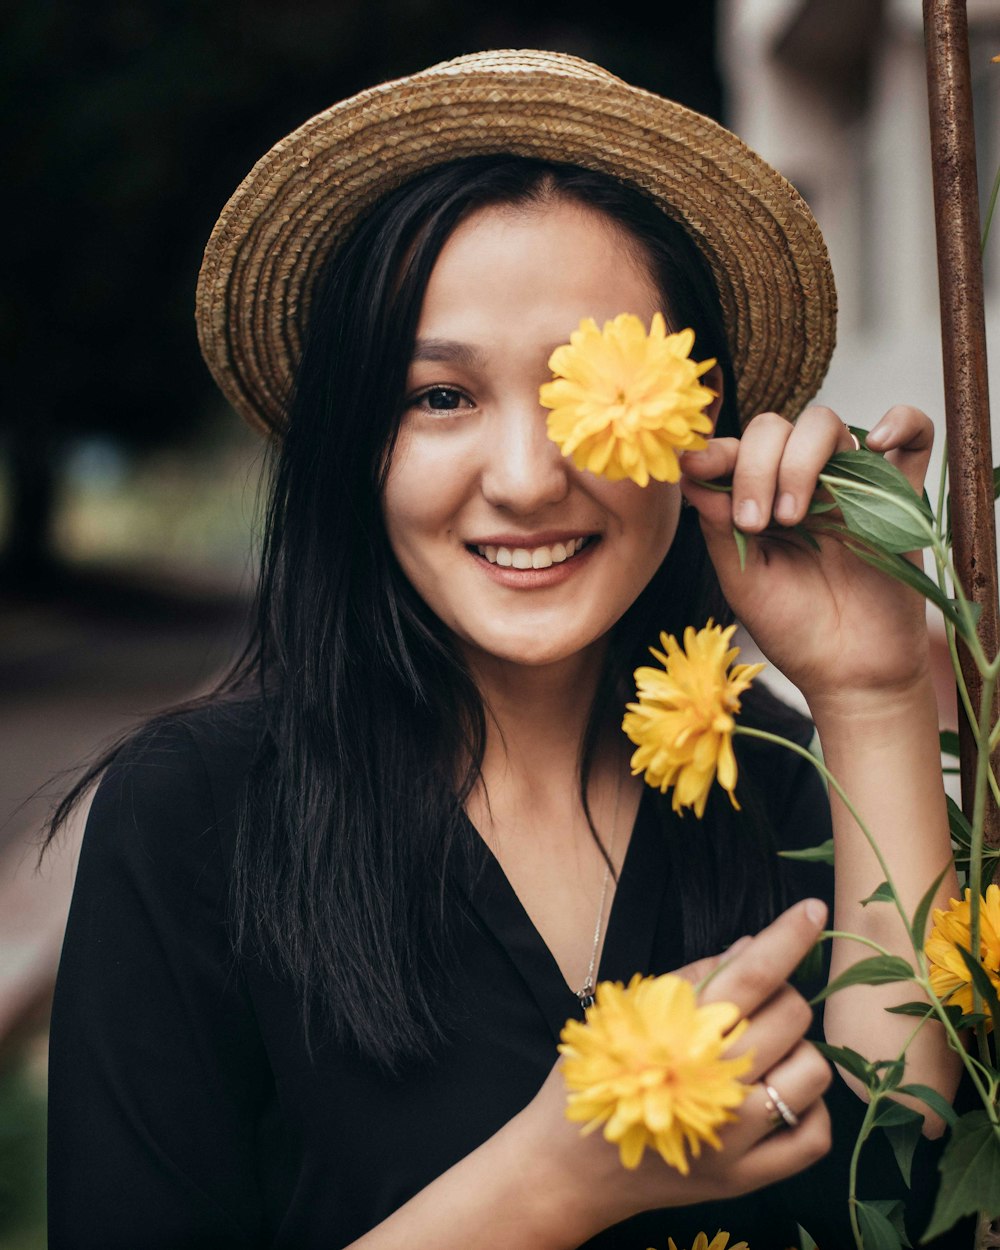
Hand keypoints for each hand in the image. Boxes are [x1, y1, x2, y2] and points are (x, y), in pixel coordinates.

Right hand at [521, 900, 832, 1241]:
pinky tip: (776, 1095)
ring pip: (813, 1072)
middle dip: (782, 995)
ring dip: (796, 1051)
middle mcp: (713, 1087)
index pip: (750, 975)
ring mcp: (733, 1138)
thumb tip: (750, 946)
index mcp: (679, 1034)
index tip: (813, 909)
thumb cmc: (593, 1077)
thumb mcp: (625, 1014)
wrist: (567, 1169)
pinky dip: (807, 1109)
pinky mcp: (744, 1178)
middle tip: (752, 1006)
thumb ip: (689, 979)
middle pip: (791, 1016)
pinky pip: (814, 1136)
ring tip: (761, 1054)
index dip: (787, 937)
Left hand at [679, 404, 934, 708]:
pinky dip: (900, 422)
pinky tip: (876, 442)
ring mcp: (850, 485)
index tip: (697, 468)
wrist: (850, 672)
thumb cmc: (793, 627)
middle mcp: (802, 483)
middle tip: (756, 523)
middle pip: (776, 428)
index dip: (715, 450)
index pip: (736, 450)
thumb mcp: (742, 579)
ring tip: (795, 516)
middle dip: (756, 466)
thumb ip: (719, 524)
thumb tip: (690, 470)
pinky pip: (914, 436)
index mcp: (759, 499)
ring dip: (801, 458)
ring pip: (825, 425)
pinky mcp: (900, 495)